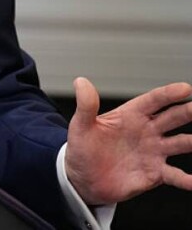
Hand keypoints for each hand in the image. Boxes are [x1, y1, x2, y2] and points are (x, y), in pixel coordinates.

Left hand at [65, 76, 191, 204]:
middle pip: (173, 118)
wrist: (83, 179)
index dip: (169, 94)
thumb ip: (86, 105)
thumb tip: (81, 82)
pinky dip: (187, 179)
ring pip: (181, 143)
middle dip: (188, 112)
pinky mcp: (155, 173)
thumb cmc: (83, 149)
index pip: (153, 101)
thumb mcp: (81, 126)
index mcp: (131, 115)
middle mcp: (147, 131)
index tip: (185, 88)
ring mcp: (153, 152)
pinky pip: (175, 175)